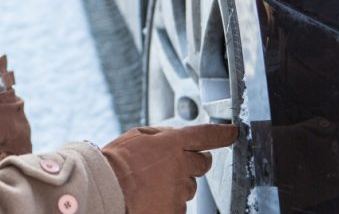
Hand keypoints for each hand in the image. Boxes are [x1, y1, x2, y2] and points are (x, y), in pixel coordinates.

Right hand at [102, 124, 237, 212]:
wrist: (107, 189)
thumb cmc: (117, 161)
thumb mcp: (137, 135)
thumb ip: (162, 134)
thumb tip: (176, 137)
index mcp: (172, 143)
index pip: (206, 135)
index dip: (222, 134)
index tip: (232, 132)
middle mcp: (181, 166)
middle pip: (202, 164)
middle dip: (192, 162)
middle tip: (171, 165)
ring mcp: (180, 191)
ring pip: (188, 187)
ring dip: (176, 184)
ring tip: (151, 184)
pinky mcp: (175, 210)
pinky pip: (179, 205)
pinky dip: (168, 201)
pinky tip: (150, 197)